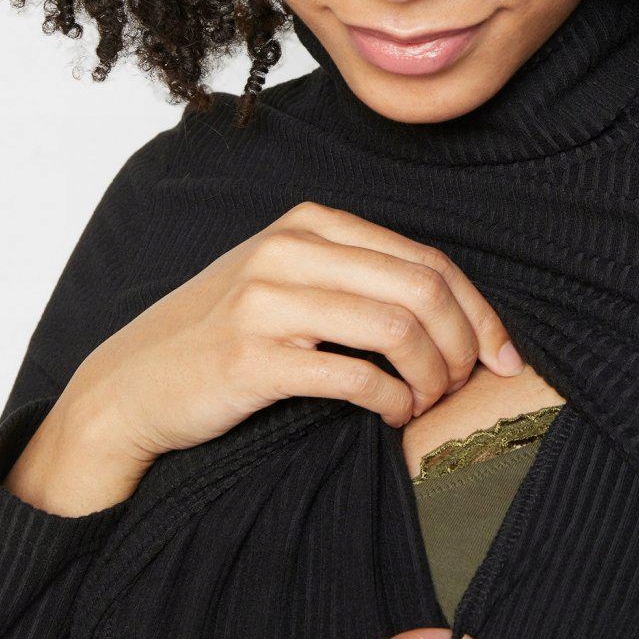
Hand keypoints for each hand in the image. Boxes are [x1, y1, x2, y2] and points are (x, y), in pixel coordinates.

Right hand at [66, 199, 523, 479]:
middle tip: (466, 385)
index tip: (504, 354)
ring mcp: (268, 301)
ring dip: (432, 377)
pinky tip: (392, 414)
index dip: (479, 310)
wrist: (134, 384)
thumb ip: (357, 277)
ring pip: (398, 329)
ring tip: (426, 402)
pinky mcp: (253, 357)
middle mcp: (291, 249)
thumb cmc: (224, 337)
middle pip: (422, 290)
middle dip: (464, 344)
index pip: (426, 259)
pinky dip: (392, 401)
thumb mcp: (287, 281)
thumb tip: (456, 311)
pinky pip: (356, 377)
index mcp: (310, 224)